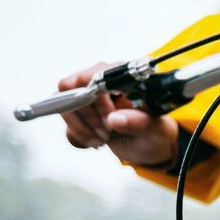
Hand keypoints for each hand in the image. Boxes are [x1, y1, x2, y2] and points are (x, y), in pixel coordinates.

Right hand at [58, 62, 179, 167]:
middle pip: (73, 89)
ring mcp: (87, 94)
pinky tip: (95, 142)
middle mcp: (102, 80)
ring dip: (81, 127)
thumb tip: (115, 119)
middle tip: (107, 134)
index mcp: (122, 77)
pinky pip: (65, 119)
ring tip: (102, 141)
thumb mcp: (155, 131)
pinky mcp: (79, 109)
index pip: (94, 75)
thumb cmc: (155, 132)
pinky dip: (77, 135)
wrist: (149, 144)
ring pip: (64, 103)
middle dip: (89, 117)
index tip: (108, 118)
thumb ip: (140, 123)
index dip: (95, 97)